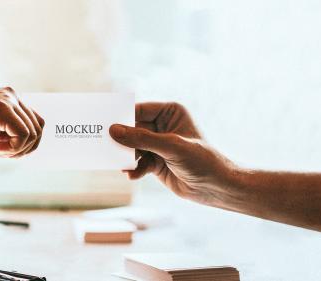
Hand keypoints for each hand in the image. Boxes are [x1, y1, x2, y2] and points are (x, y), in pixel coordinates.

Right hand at [0, 87, 43, 157]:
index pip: (36, 123)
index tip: (5, 150)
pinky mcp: (3, 109)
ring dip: (16, 150)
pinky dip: (12, 149)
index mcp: (11, 99)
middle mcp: (12, 96)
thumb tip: (32, 144)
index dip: (26, 143)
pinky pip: (23, 135)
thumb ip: (11, 132)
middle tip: (1, 153)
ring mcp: (8, 100)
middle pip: (38, 128)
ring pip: (32, 133)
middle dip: (23, 149)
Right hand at [110, 102, 237, 207]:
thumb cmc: (202, 160)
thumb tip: (114, 130)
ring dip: (126, 156)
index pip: (139, 110)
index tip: (104, 123)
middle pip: (132, 129)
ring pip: (132, 147)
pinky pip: (136, 162)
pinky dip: (133, 169)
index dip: (122, 116)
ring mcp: (157, 144)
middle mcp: (162, 126)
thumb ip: (142, 139)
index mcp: (170, 112)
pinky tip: (132, 176)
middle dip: (121, 139)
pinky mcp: (155, 162)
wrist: (216, 188)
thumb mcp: (171, 147)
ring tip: (122, 165)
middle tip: (104, 145)